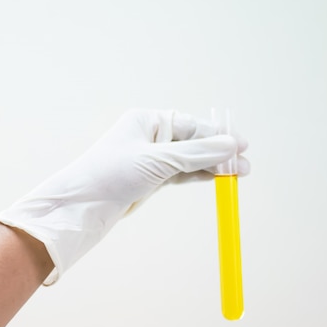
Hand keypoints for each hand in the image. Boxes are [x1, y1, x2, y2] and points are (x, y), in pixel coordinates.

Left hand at [0, 109, 248, 283]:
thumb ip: (195, 154)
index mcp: (146, 120)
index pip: (190, 124)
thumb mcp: (157, 161)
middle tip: (244, 166)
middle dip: (218, 153)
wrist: (82, 206)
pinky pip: (181, 174)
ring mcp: (151, 159)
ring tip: (238, 175)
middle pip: (193, 142)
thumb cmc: (111, 174)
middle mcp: (149, 136)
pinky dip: (198, 176)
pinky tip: (217, 178)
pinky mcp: (150, 179)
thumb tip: (230, 145)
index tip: (241, 145)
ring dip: (212, 167)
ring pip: (189, 160)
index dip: (217, 135)